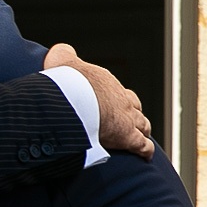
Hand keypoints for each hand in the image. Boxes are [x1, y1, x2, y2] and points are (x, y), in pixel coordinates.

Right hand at [44, 43, 153, 160]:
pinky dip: (145, 151)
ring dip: (142, 130)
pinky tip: (145, 155)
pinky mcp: (128, 138)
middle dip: (133, 113)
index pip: (116, 90)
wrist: (75, 101)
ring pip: (143, 125)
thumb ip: (63, 55)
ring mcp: (127, 119)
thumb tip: (61, 50)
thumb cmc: (67, 84)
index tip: (109, 103)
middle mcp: (122, 100)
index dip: (115, 98)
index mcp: (106, 83)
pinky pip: (142, 146)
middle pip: (135, 106)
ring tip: (139, 136)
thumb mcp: (61, 62)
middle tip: (127, 120)